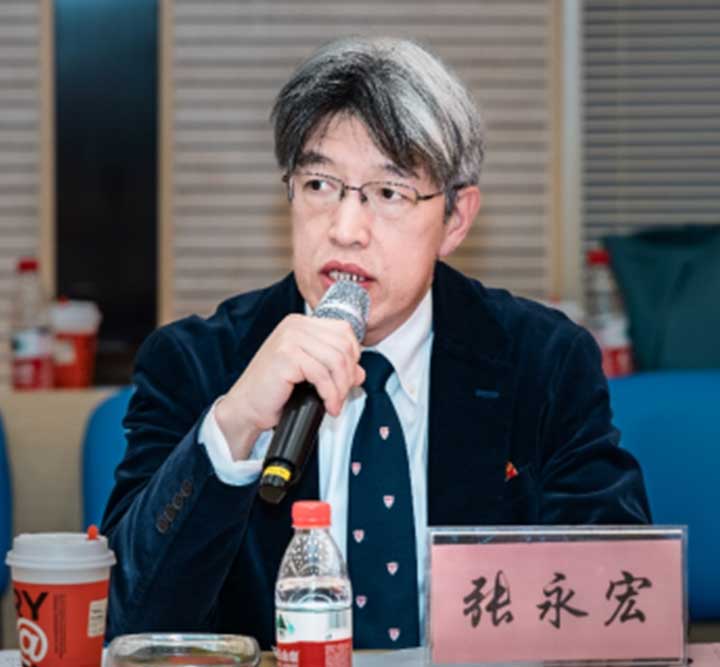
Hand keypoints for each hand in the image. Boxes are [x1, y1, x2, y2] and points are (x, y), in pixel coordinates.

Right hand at [214, 314, 365, 459]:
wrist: (246, 407)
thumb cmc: (273, 390)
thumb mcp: (309, 374)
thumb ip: (333, 367)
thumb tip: (360, 372)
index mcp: (301, 324)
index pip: (343, 331)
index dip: (353, 356)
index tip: (349, 377)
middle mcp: (295, 326)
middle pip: (343, 346)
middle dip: (348, 374)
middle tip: (342, 394)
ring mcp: (289, 339)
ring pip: (336, 360)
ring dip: (340, 387)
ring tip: (334, 403)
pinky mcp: (286, 356)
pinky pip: (322, 374)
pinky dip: (330, 393)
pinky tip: (328, 405)